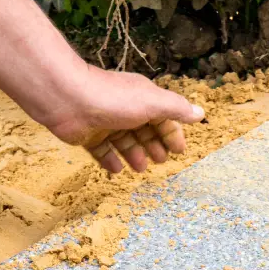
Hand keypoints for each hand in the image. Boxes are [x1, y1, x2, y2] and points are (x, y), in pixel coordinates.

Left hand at [44, 65, 204, 173]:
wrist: (68, 98)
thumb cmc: (113, 99)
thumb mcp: (152, 102)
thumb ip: (176, 109)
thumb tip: (200, 113)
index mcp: (142, 100)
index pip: (163, 118)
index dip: (172, 133)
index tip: (179, 151)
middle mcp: (125, 110)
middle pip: (144, 131)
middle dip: (154, 145)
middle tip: (161, 161)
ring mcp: (106, 123)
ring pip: (124, 142)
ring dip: (134, 154)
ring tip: (140, 168)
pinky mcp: (89, 136)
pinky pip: (102, 151)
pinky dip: (111, 161)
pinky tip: (117, 170)